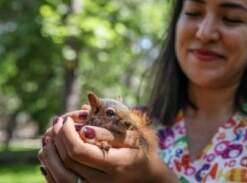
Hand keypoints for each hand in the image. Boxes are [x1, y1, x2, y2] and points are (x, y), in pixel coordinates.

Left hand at [38, 106, 178, 182]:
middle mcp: (103, 181)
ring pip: (60, 176)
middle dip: (57, 139)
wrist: (146, 176)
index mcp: (115, 164)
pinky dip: (51, 168)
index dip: (67, 134)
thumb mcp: (132, 136)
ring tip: (49, 137)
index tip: (66, 120)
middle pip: (67, 162)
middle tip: (57, 122)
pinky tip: (51, 154)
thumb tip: (84, 126)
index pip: (80, 151)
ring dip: (50, 154)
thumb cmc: (140, 150)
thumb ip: (109, 131)